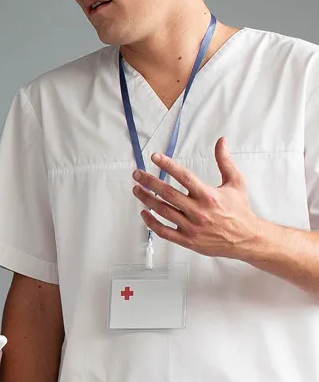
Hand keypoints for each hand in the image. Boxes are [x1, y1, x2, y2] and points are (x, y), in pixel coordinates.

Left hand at [132, 139, 263, 257]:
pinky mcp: (187, 240)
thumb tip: (221, 141)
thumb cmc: (239, 209)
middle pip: (167, 193)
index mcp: (208, 195)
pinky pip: (164, 231)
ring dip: (147, 199)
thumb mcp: (236, 182)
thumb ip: (225, 161)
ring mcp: (191, 227)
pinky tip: (144, 212)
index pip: (183, 176)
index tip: (155, 157)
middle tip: (137, 174)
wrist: (244, 238)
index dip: (167, 165)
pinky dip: (151, 222)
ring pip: (163, 211)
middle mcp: (198, 211)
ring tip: (137, 189)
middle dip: (149, 182)